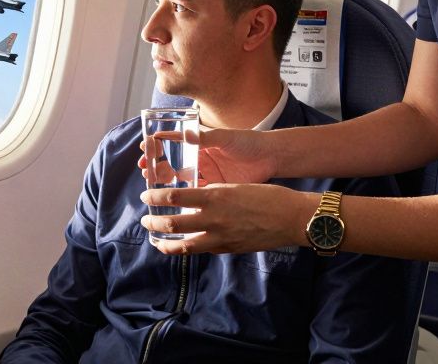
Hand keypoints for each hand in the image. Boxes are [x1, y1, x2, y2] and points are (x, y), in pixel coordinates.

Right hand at [138, 126, 277, 185]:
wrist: (270, 157)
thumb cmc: (248, 141)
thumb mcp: (225, 137)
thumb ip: (205, 137)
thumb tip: (184, 133)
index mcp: (201, 144)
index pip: (174, 144)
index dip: (158, 147)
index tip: (144, 150)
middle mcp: (201, 159)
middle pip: (174, 164)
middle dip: (157, 167)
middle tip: (143, 170)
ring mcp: (208, 175)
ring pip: (182, 180)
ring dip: (167, 183)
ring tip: (152, 186)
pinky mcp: (217, 189)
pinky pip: (197, 195)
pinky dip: (185, 199)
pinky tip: (173, 203)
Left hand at [140, 183, 314, 254]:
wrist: (292, 218)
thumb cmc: (268, 196)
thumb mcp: (235, 186)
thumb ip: (213, 193)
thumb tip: (196, 198)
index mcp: (214, 197)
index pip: (174, 197)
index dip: (155, 197)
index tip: (146, 197)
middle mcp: (213, 219)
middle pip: (172, 224)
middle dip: (153, 224)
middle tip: (145, 221)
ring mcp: (220, 238)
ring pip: (183, 246)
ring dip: (165, 244)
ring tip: (156, 241)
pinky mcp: (228, 249)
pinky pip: (202, 250)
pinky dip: (187, 248)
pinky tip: (183, 246)